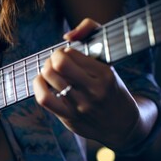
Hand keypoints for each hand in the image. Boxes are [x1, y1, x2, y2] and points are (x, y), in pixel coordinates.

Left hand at [32, 18, 140, 148]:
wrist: (122, 125)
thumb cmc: (111, 88)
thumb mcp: (109, 64)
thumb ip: (92, 35)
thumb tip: (68, 36)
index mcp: (105, 74)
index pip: (71, 54)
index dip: (62, 52)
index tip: (66, 57)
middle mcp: (94, 90)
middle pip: (59, 65)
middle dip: (52, 59)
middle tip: (55, 64)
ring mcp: (81, 105)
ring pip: (50, 79)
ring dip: (45, 71)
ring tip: (49, 72)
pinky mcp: (70, 117)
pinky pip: (45, 98)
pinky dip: (38, 87)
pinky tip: (41, 83)